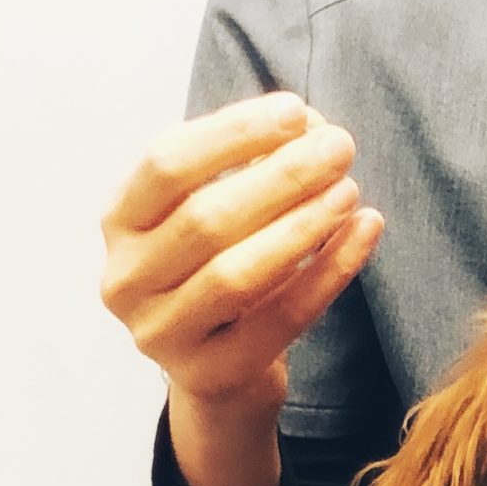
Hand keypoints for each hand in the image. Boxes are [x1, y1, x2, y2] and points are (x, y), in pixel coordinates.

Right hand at [99, 91, 384, 413]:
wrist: (219, 374)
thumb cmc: (219, 271)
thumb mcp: (215, 213)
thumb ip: (248, 166)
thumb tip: (309, 122)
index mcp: (120, 223)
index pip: (166, 164)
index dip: (232, 134)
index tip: (295, 110)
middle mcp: (127, 279)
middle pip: (206, 218)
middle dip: (282, 175)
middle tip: (340, 146)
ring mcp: (163, 334)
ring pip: (238, 273)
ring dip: (303, 225)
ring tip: (350, 190)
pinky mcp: (212, 374)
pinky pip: (281, 318)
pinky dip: (330, 272)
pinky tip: (365, 230)